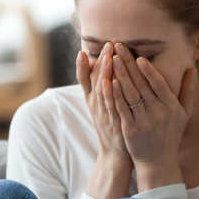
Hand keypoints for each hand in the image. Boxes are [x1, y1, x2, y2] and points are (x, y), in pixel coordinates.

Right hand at [76, 41, 131, 163]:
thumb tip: (103, 70)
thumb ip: (101, 90)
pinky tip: (111, 80)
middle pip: (95, 80)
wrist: (116, 154)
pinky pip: (111, 104)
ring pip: (102, 89)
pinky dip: (109, 92)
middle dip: (101, 61)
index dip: (82, 66)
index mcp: (92, 100)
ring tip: (109, 55)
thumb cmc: (112, 127)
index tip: (83, 50)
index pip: (84, 79)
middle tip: (108, 44)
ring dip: (105, 72)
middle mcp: (95, 105)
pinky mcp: (114, 121)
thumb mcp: (103, 108)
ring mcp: (104, 113)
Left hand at [110, 42, 195, 185]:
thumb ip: (188, 90)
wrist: (158, 162)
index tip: (139, 57)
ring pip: (130, 94)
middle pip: (141, 85)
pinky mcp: (130, 129)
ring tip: (111, 59)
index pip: (159, 84)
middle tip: (118, 48)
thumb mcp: (184, 113)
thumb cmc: (171, 134)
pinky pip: (122, 109)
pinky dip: (116, 95)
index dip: (148, 70)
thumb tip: (192, 68)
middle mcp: (158, 113)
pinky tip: (109, 82)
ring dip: (120, 75)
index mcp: (171, 107)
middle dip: (129, 65)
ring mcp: (144, 121)